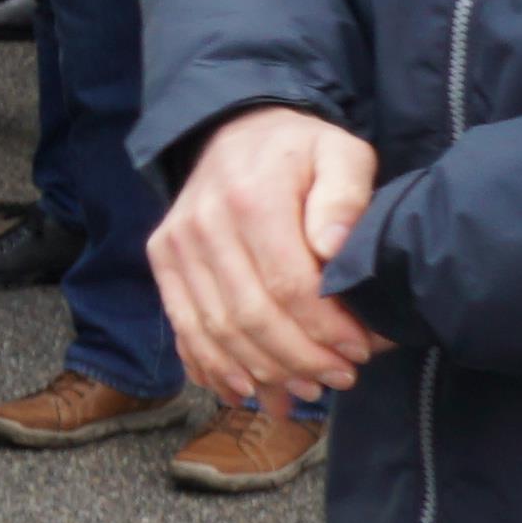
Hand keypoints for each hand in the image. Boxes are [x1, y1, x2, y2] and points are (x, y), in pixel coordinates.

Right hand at [154, 106, 391, 407]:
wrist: (235, 130)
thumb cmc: (299, 152)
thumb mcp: (340, 154)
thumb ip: (345, 196)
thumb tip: (332, 246)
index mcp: (252, 199)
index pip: (288, 285)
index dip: (324, 329)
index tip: (358, 351)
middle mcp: (204, 225)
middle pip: (250, 317)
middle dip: (299, 359)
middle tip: (340, 378)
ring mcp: (176, 245)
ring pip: (216, 331)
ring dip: (262, 372)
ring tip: (304, 391)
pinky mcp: (163, 260)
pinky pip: (182, 327)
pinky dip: (212, 367)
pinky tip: (244, 390)